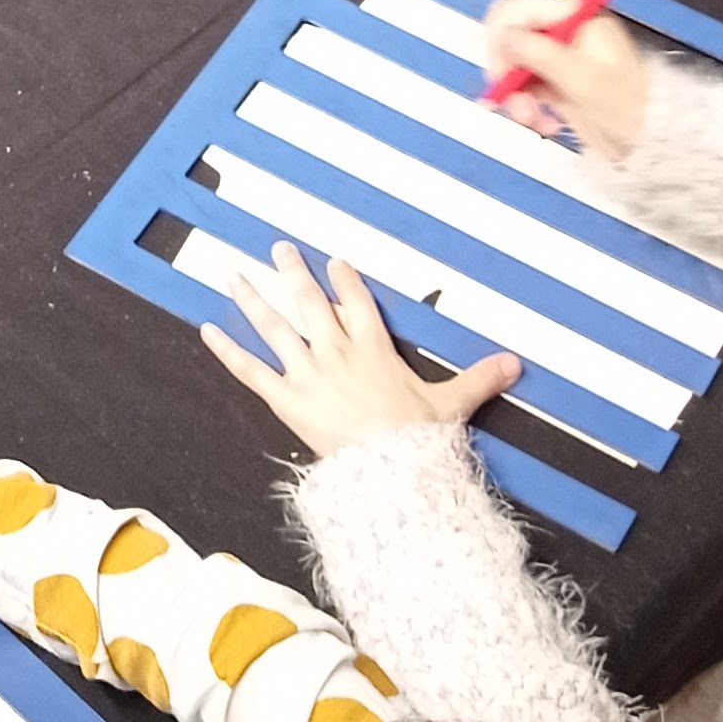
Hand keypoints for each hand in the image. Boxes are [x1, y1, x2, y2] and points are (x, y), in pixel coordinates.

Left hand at [199, 243, 520, 457]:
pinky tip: (206, 329)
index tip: (336, 261)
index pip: (358, 305)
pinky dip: (227, 350)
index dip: (346, 281)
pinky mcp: (286, 399)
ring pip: (274, 328)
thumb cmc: (419, 441)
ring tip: (234, 274)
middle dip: (294, 273)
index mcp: (374, 350)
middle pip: (310, 304)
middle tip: (279, 248)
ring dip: (253, 299)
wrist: (390, 474)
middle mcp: (336, 353)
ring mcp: (308, 374)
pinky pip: (251, 371)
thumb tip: (516, 362)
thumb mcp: (452, 406)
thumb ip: (479, 379)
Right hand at [481, 0, 646, 159]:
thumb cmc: (628, 106)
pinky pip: (524, 87)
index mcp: (574, 17)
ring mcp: (559, 58)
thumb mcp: (580, 77)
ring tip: (532, 118)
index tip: (501, 69)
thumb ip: (538, 51)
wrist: (649, 139)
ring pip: (513, 66)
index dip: (501, 37)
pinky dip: (525, 105)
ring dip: (515, 94)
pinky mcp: (556, 82)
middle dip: (507, 71)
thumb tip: (502, 37)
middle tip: (510, 99)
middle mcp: (563, 32)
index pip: (516, 10)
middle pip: (510, 38)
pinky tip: (542, 122)